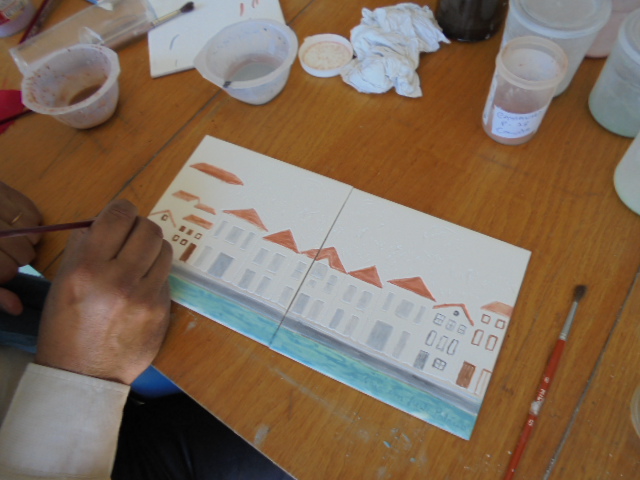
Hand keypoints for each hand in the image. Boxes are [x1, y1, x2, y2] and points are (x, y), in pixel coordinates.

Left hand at [0, 182, 41, 314]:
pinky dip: (30, 219)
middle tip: (2, 251)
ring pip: (32, 232)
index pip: (8, 271)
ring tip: (9, 236)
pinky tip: (16, 222)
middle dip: (16, 257)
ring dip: (27, 238)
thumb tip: (18, 308)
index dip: (4, 273)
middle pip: (24, 253)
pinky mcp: (1, 188)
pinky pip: (32, 210)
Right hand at [35, 199, 172, 384]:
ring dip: (153, 250)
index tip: (122, 216)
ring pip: (165, 250)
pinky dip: (156, 275)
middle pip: (149, 229)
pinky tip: (141, 288)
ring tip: (138, 262)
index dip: (122, 210)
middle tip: (131, 240)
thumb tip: (105, 221)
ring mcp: (145, 297)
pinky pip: (167, 277)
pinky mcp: (162, 310)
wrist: (85, 374)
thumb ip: (84, 246)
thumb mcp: (62, 281)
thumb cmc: (67, 326)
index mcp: (87, 269)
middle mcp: (119, 280)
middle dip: (140, 229)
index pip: (118, 216)